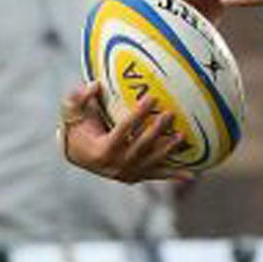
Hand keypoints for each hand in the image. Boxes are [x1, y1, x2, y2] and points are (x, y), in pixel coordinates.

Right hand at [57, 82, 187, 182]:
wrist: (78, 155)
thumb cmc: (76, 129)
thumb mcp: (71, 112)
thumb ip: (79, 98)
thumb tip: (95, 84)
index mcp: (102, 148)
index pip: (124, 129)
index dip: (138, 114)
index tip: (152, 97)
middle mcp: (116, 164)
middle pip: (141, 145)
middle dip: (157, 130)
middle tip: (171, 114)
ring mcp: (127, 172)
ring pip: (152, 161)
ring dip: (168, 150)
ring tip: (182, 136)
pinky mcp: (136, 176)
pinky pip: (157, 175)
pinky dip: (174, 175)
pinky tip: (191, 175)